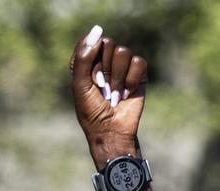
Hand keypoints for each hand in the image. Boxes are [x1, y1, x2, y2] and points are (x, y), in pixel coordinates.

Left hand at [70, 26, 147, 165]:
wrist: (111, 131)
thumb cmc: (92, 113)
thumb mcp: (80, 86)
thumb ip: (83, 58)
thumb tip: (98, 29)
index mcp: (86, 63)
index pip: (89, 41)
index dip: (90, 57)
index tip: (90, 78)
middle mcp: (104, 61)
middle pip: (108, 43)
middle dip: (104, 69)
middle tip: (101, 88)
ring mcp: (122, 66)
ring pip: (123, 52)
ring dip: (117, 78)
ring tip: (113, 95)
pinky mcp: (138, 73)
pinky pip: (138, 62)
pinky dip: (131, 80)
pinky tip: (126, 94)